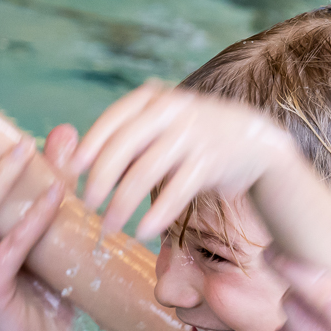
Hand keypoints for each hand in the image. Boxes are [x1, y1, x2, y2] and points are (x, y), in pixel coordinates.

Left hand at [64, 81, 304, 239]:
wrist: (255, 140)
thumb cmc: (195, 137)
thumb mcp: (163, 123)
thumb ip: (128, 135)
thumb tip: (77, 159)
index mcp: (153, 98)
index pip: (112, 120)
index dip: (89, 146)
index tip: (75, 172)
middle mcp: (171, 110)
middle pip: (122, 148)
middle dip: (100, 181)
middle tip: (88, 206)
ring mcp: (192, 134)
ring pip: (145, 172)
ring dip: (122, 204)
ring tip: (110, 227)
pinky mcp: (209, 161)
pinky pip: (175, 191)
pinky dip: (156, 214)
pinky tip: (143, 232)